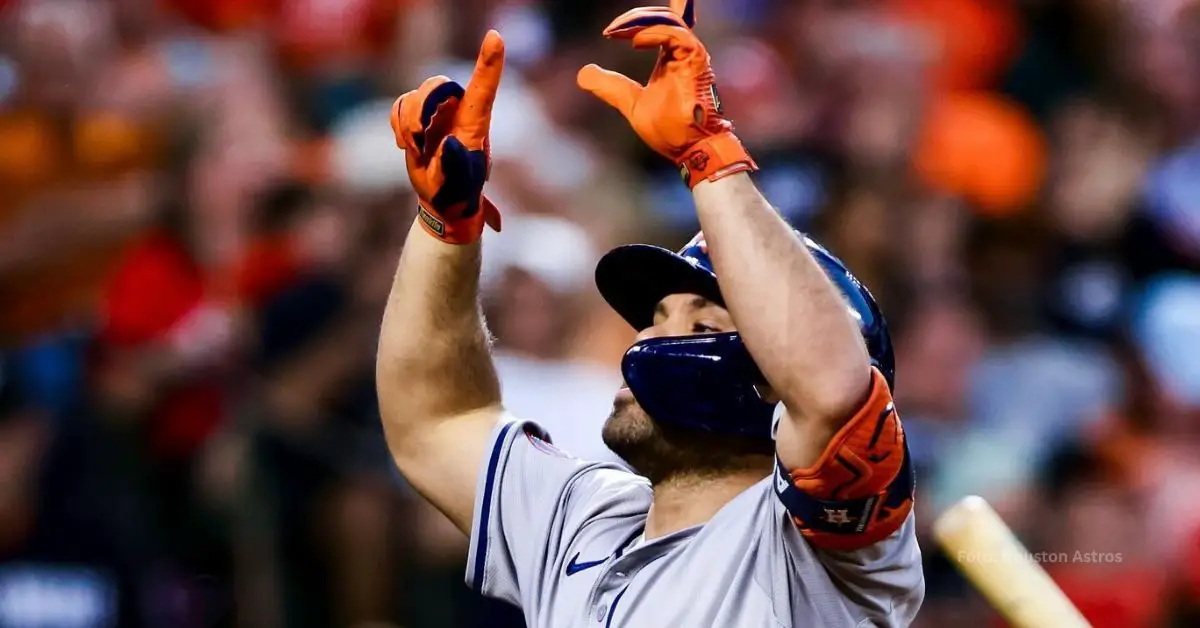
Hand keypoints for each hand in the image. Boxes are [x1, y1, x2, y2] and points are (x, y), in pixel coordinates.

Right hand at [391, 31, 504, 243]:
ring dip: (407, 123)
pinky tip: (407, 145)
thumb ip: (454, 166)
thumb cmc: (456, 194)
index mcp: (475, 124)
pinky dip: (397, 123)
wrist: (442, 200)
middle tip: (417, 141)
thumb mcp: (457, 186)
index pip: (483, 88)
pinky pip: (399, 104)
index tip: (495, 37)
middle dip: (421, 110)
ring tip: (416, 150)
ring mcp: (439, 112)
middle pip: (437, 85)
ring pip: (415, 95)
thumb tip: (449, 143)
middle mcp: (459, 111)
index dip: (489, 63)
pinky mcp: (419, 116)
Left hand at [576, 0, 755, 187]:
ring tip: (615, 32)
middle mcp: (683, 52)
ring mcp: (691, 55)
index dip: (634, 20)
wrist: (690, 150)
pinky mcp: (695, 61)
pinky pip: (676, 35)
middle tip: (610, 31)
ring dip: (640, 21)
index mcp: (671, 57)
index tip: (609, 34)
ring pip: (668, 20)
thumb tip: (583, 73)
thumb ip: (611, 87)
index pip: (659, 24)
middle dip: (634, 17)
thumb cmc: (670, 131)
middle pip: (663, 17)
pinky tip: (634, 43)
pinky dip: (654, 33)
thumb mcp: (631, 103)